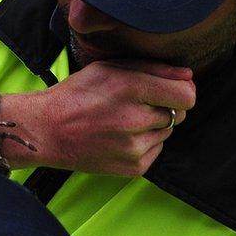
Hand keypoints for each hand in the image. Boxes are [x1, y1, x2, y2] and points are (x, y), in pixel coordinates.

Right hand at [28, 60, 194, 175]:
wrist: (46, 131)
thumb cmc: (75, 95)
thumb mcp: (107, 69)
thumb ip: (151, 68)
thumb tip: (188, 76)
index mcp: (131, 88)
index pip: (186, 95)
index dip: (181, 90)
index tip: (169, 90)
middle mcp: (136, 119)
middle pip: (179, 113)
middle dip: (163, 107)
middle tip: (135, 105)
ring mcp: (136, 146)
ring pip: (167, 131)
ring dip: (152, 125)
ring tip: (122, 121)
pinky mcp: (134, 167)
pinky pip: (156, 149)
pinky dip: (144, 142)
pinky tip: (119, 136)